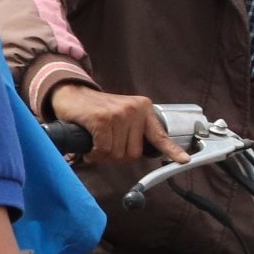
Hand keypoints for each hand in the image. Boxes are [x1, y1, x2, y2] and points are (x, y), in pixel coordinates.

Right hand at [47, 84, 186, 167]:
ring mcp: (119, 113)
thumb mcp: (121, 115)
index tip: (184, 160)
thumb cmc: (94, 109)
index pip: (159, 135)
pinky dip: (94, 154)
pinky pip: (103, 149)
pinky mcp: (102, 119)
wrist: (69, 93)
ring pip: (117, 153)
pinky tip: (89, 148)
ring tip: (95, 145)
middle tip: (104, 149)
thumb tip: (138, 154)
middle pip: (133, 154)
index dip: (172, 150)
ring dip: (103, 156)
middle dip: (116, 157)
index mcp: (143, 108)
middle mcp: (135, 109)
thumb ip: (133, 131)